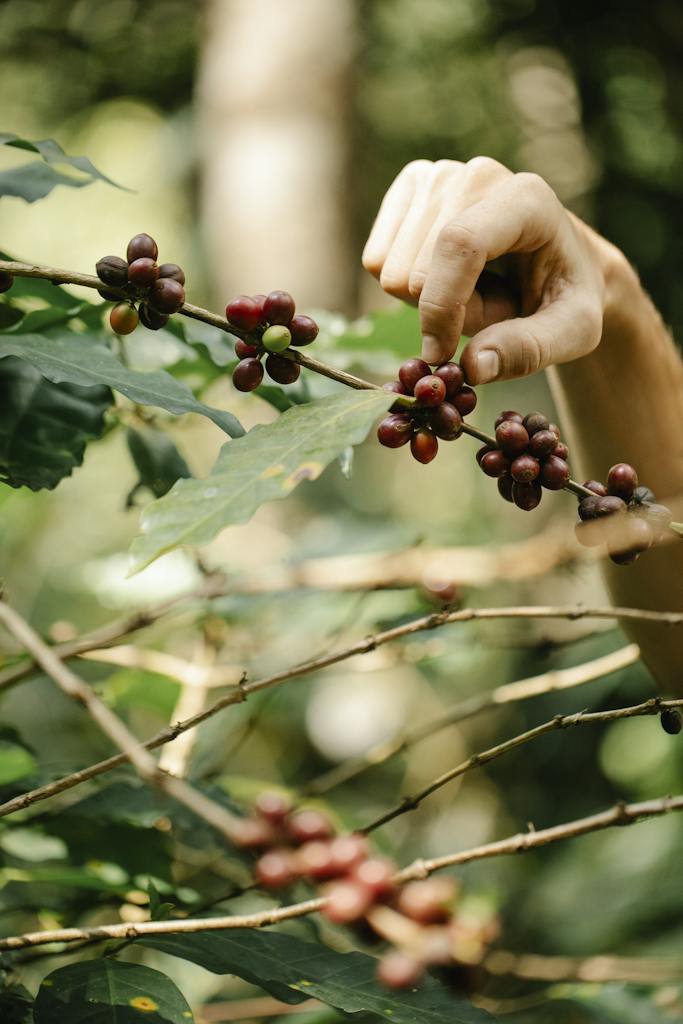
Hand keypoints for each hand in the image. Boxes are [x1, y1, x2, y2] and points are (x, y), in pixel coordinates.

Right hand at [362, 157, 612, 380]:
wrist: (559, 266)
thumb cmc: (566, 298)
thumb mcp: (573, 333)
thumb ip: (529, 351)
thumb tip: (474, 367)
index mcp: (526, 199)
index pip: (459, 244)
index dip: (441, 307)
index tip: (441, 355)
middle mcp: (477, 175)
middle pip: (414, 269)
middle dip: (444, 311)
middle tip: (490, 308)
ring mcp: (438, 176)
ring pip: (388, 268)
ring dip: (426, 300)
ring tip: (474, 290)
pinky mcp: (409, 188)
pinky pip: (375, 260)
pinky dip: (404, 285)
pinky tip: (446, 275)